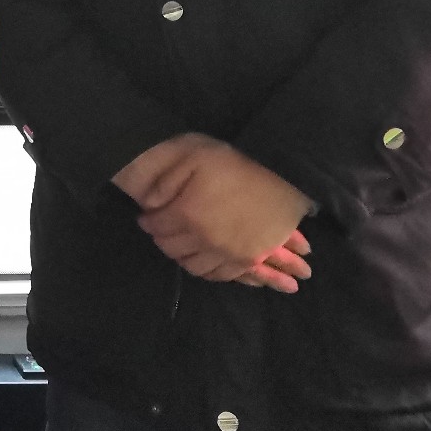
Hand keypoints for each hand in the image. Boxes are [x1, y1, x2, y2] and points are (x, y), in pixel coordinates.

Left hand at [135, 135, 310, 284]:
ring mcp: (228, 253)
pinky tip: (204, 260)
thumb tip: (149, 202)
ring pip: (194, 266)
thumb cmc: (237, 161)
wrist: (284, 175)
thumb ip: (166, 178)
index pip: (157, 226)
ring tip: (180, 245)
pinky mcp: (249, 258)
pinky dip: (208, 271)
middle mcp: (204, 239)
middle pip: (172, 249)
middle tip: (161, 231)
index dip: (149, 221)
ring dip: (182, 257)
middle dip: (162, 239)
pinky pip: (221, 275)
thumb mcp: (193, 156)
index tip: (147, 217)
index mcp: (188, 213)